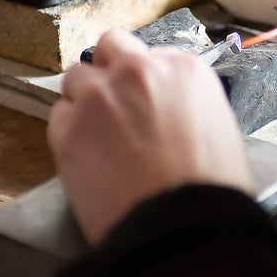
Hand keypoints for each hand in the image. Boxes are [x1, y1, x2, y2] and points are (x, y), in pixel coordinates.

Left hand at [46, 29, 251, 245]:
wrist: (181, 229)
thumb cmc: (208, 190)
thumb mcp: (219, 129)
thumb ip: (187, 103)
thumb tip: (168, 107)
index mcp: (183, 70)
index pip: (151, 55)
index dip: (145, 80)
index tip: (143, 100)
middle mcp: (138, 72)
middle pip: (109, 47)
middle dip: (109, 70)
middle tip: (114, 103)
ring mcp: (98, 98)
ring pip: (75, 78)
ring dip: (84, 100)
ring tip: (99, 137)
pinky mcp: (68, 130)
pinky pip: (57, 117)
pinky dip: (68, 133)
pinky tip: (88, 158)